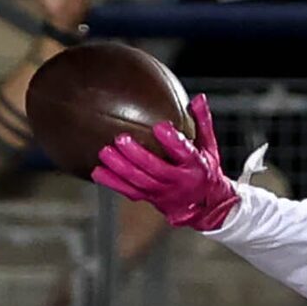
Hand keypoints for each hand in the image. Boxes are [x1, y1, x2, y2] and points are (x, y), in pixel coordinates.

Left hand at [92, 93, 236, 231]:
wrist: (208, 207)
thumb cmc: (206, 170)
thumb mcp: (209, 148)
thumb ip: (202, 123)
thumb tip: (199, 98)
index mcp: (197, 167)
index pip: (186, 153)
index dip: (173, 141)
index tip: (160, 126)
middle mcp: (181, 183)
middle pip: (157, 170)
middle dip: (138, 156)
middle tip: (121, 139)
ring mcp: (165, 193)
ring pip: (140, 182)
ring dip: (121, 168)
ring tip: (105, 152)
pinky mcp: (151, 200)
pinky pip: (130, 192)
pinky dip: (113, 183)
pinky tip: (97, 171)